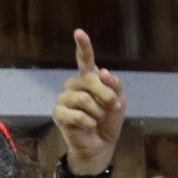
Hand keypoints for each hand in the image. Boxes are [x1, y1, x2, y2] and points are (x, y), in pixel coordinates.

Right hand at [51, 29, 125, 176]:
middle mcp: (73, 85)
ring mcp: (64, 99)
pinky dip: (88, 122)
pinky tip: (87, 126)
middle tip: (113, 107)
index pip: (85, 59)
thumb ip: (114, 85)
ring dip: (97, 112)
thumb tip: (101, 72)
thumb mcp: (119, 101)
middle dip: (106, 95)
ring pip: (84, 99)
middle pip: (90, 80)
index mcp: (88, 79)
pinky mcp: (58, 114)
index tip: (78, 32)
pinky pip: (76, 114)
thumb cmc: (109, 121)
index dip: (83, 46)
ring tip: (97, 120)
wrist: (101, 144)